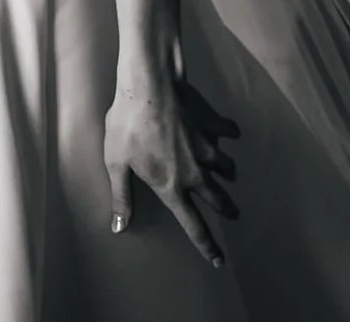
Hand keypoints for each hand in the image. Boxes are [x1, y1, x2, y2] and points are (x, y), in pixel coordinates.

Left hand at [105, 72, 238, 267]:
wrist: (149, 88)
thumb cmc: (127, 126)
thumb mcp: (117, 164)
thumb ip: (122, 197)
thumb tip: (120, 228)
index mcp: (172, 186)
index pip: (193, 224)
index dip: (207, 245)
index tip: (218, 260)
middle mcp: (196, 173)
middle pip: (219, 199)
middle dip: (227, 209)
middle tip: (232, 213)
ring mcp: (207, 149)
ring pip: (227, 168)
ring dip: (228, 174)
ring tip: (229, 176)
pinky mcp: (211, 126)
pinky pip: (227, 132)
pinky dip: (229, 134)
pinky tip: (230, 132)